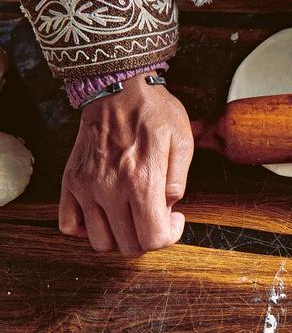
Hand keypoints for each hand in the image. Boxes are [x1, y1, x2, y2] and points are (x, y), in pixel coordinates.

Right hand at [58, 73, 192, 255]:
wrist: (116, 86)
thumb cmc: (154, 112)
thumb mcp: (182, 142)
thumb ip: (180, 181)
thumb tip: (171, 208)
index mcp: (142, 181)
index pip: (154, 239)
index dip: (170, 236)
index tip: (174, 218)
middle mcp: (110, 189)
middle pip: (129, 246)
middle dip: (148, 237)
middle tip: (156, 214)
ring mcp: (86, 187)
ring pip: (101, 242)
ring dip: (120, 236)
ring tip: (132, 214)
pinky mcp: (71, 182)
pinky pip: (69, 225)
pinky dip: (87, 228)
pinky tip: (106, 214)